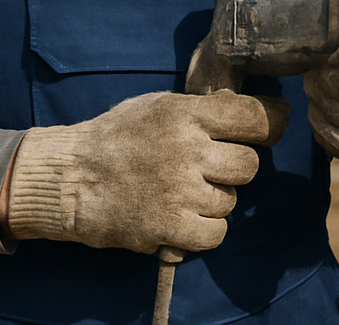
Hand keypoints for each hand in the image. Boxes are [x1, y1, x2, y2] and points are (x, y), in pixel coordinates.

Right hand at [4, 89, 288, 253]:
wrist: (69, 179)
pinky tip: (184, 218)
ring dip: (213, 200)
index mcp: (186, 114)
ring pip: (231, 200)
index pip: (254, 117)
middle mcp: (188, 149)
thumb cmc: (115, 138)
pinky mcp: (170, 226)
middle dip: (233, 168)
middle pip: (249, 165)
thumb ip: (202, 109)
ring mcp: (181, 190)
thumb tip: (255, 111)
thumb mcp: (157, 106)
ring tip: (181, 192)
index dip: (269, 124)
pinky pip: (217, 233)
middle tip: (209, 169)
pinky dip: (205, 230)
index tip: (269, 128)